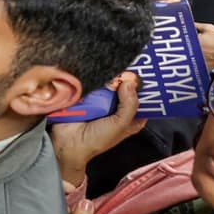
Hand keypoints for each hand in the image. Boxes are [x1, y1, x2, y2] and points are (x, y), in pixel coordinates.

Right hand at [50, 71, 145, 187]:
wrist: (67, 141)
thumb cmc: (95, 140)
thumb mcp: (120, 125)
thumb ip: (129, 105)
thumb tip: (130, 83)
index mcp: (130, 119)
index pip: (144, 102)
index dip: (145, 91)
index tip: (146, 77)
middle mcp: (117, 109)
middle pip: (126, 90)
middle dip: (126, 81)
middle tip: (126, 72)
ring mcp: (101, 101)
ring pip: (109, 85)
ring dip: (108, 80)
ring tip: (110, 75)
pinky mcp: (87, 95)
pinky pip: (93, 83)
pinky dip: (93, 80)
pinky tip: (95, 76)